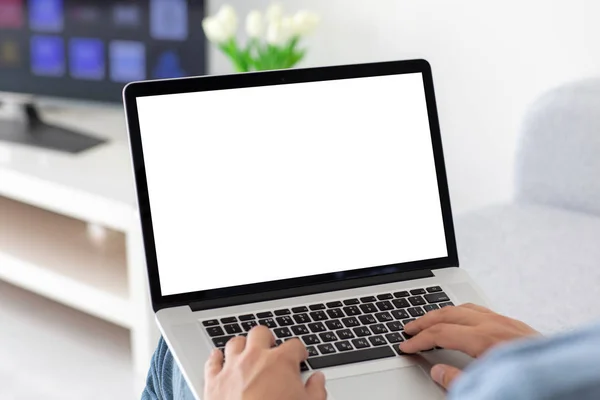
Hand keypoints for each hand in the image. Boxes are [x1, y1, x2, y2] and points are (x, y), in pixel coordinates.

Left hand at [204, 325, 326, 399]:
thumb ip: (316, 391)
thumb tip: (318, 380)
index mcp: (280, 362)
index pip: (294, 345)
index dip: (299, 351)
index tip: (299, 357)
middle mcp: (255, 358)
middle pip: (261, 333)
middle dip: (267, 339)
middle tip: (272, 348)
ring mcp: (232, 368)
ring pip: (235, 342)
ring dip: (242, 345)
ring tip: (247, 352)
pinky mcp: (214, 382)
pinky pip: (212, 362)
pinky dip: (216, 358)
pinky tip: (218, 357)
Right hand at [399, 303, 537, 389]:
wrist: (570, 386)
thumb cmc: (533, 386)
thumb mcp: (490, 388)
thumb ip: (458, 380)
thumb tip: (437, 371)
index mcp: (485, 340)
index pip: (441, 334)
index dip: (418, 340)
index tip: (405, 346)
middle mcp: (496, 325)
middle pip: (449, 314)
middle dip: (425, 320)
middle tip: (407, 328)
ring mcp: (507, 322)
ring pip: (465, 308)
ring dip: (442, 313)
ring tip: (428, 320)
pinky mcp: (517, 325)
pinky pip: (480, 310)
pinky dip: (461, 312)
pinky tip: (460, 319)